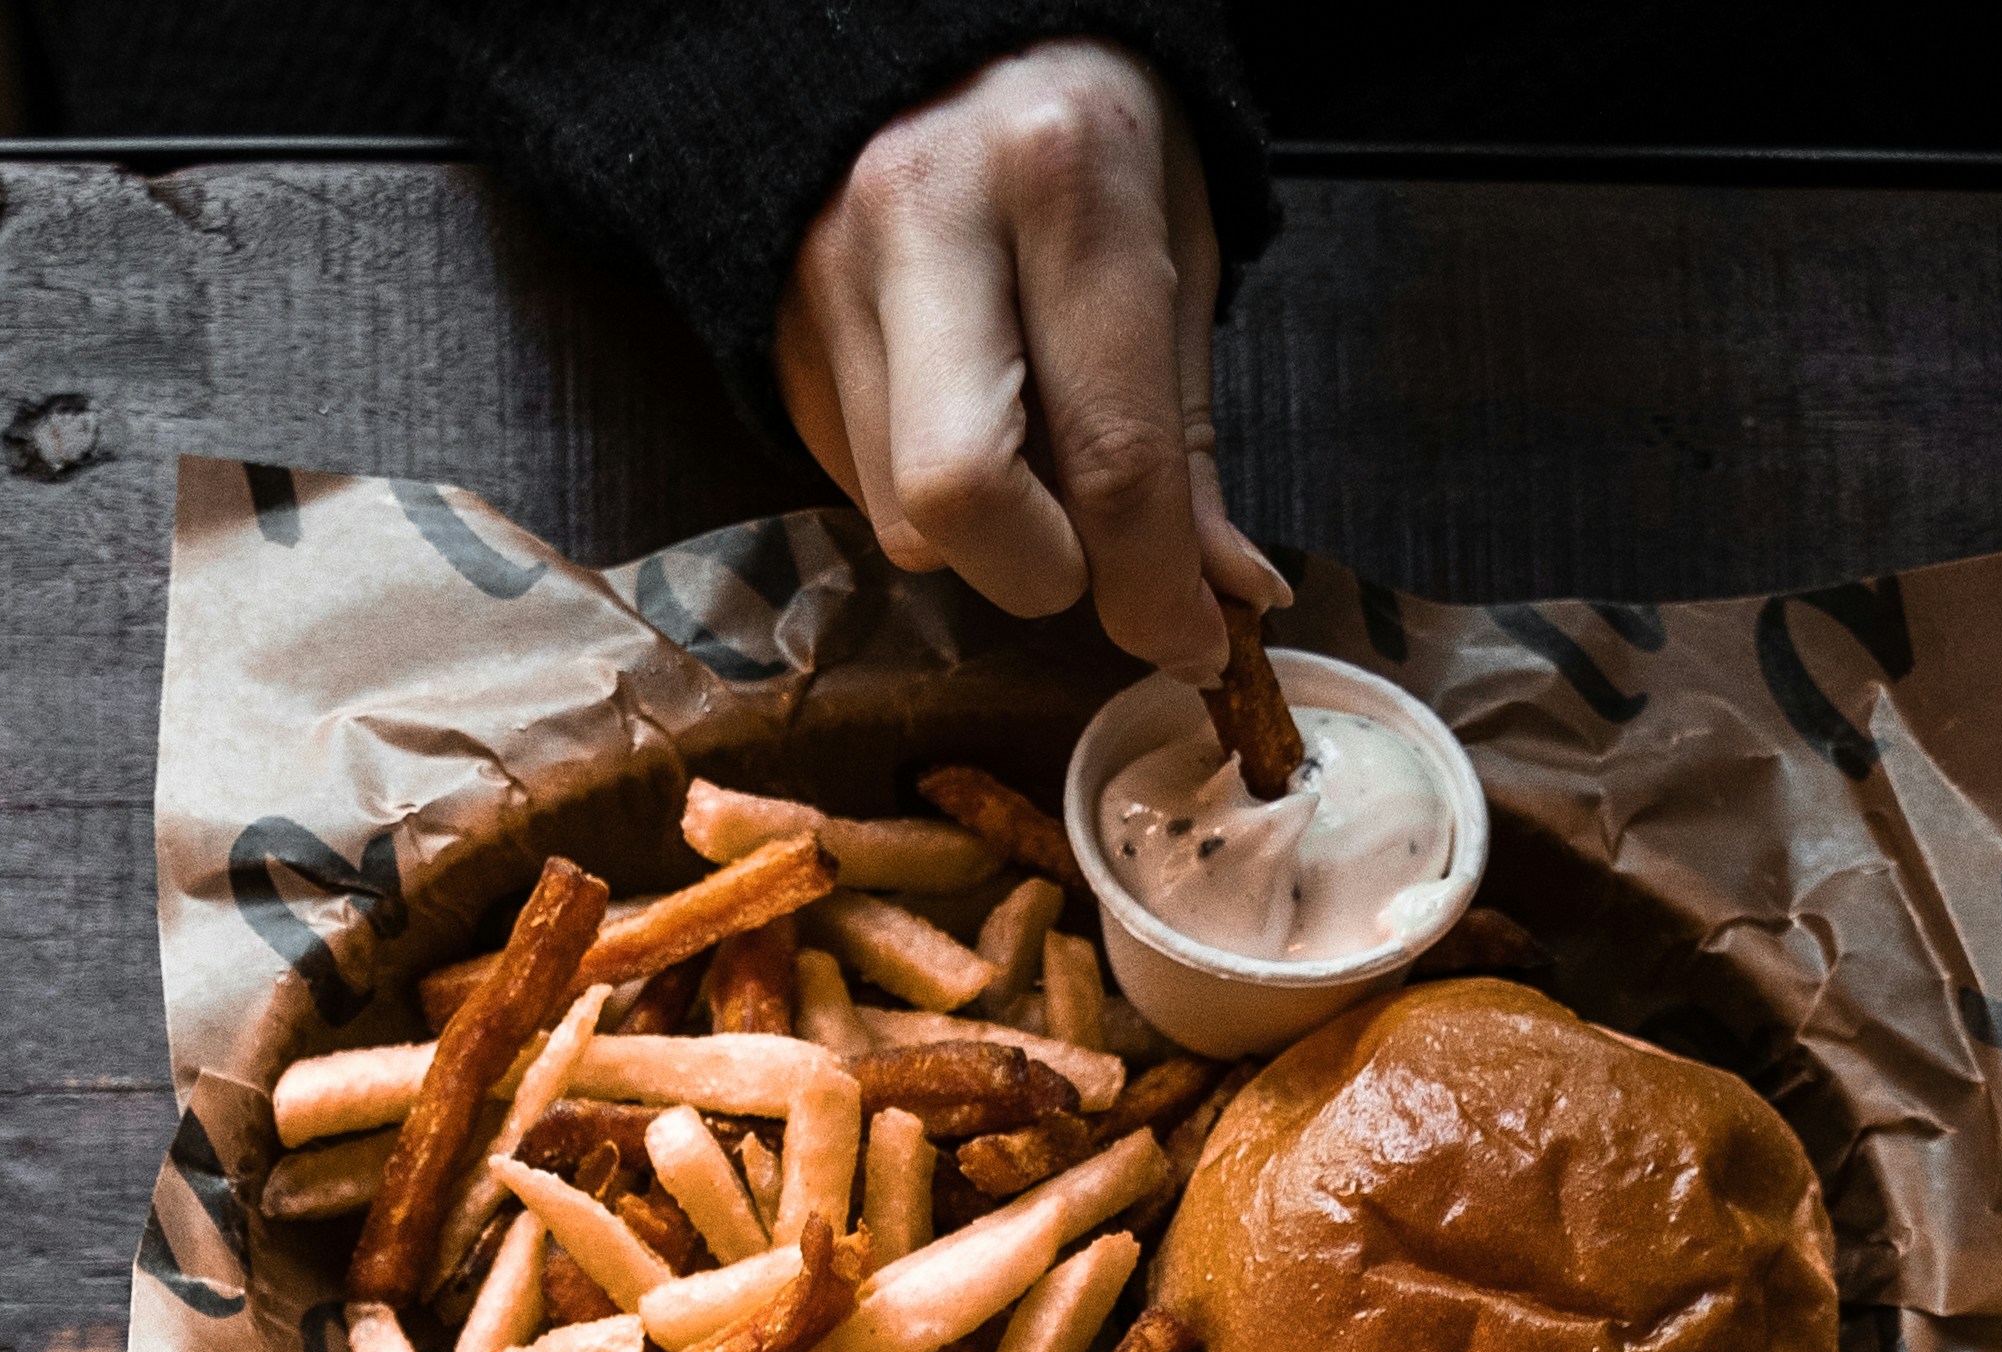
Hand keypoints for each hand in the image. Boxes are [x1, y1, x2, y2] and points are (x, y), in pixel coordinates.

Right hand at [775, 40, 1277, 682]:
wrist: (931, 34)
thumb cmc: (1081, 129)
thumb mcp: (1172, 242)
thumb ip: (1184, 437)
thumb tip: (1220, 600)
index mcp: (1057, 178)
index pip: (1108, 451)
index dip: (1155, 587)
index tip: (1189, 640)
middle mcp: (924, 220)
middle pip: (961, 499)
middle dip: (1040, 575)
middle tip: (1089, 555)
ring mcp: (832, 278)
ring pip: (903, 521)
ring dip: (988, 544)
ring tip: (1033, 458)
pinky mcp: (781, 336)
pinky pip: (863, 490)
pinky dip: (934, 504)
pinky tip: (969, 423)